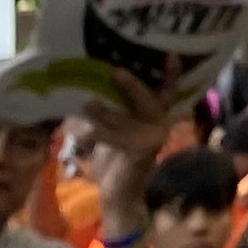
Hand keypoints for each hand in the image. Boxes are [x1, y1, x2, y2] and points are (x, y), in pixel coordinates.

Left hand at [82, 73, 177, 240]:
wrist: (118, 194)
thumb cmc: (113, 158)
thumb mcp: (113, 129)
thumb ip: (110, 110)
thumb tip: (84, 87)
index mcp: (155, 115)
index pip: (166, 90)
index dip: (170, 73)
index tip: (170, 54)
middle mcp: (160, 124)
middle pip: (150, 99)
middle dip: (133, 86)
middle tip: (116, 72)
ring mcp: (152, 139)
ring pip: (128, 118)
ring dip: (105, 111)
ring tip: (85, 103)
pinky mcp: (140, 153)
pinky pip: (116, 138)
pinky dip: (96, 134)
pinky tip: (78, 133)